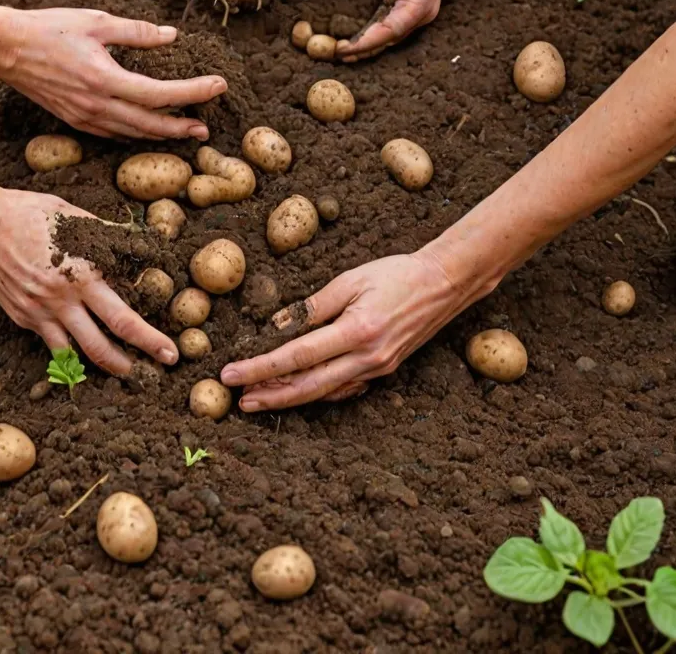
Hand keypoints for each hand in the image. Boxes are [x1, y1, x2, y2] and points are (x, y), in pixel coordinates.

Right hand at [0, 8, 226, 139]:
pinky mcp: (75, 121)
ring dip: (162, 134)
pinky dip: (136, 133)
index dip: (194, 92)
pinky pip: (113, 134)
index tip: (218, 86)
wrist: (5, 48)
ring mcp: (84, 118)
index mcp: (105, 79)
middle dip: (182, 126)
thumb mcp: (97, 20)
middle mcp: (96, 106)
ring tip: (185, 130)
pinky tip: (148, 128)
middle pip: (151, 125)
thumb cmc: (50, 28)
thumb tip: (171, 36)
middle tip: (206, 126)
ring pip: (132, 134)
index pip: (161, 94)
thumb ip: (137, 32)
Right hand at [0, 188, 177, 374]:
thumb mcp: (76, 217)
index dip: (149, 340)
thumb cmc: (32, 212)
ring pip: (75, 354)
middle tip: (154, 374)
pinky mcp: (22, 317)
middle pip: (102, 347)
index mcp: (82, 275)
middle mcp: (62, 300)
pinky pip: (51, 343)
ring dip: (103, 366)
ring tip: (124, 371)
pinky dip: (69, 353)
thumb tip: (140, 245)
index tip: (169, 352)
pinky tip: (83, 355)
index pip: (123, 318)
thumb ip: (108, 237)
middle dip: (132, 365)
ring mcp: (39, 313)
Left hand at [219, 251, 458, 410]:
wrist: (444, 284)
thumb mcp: (350, 280)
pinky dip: (316, 392)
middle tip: (238, 400)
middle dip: (270, 395)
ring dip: (289, 397)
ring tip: (258, 399)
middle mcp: (367, 357)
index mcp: (357, 331)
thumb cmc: (395, 274)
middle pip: (308, 385)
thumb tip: (276, 328)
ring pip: (324, 392)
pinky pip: (343, 388)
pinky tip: (296, 391)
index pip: (297, 355)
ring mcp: (377, 368)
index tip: (231, 374)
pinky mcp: (383, 370)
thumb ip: (312, 307)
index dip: (261, 368)